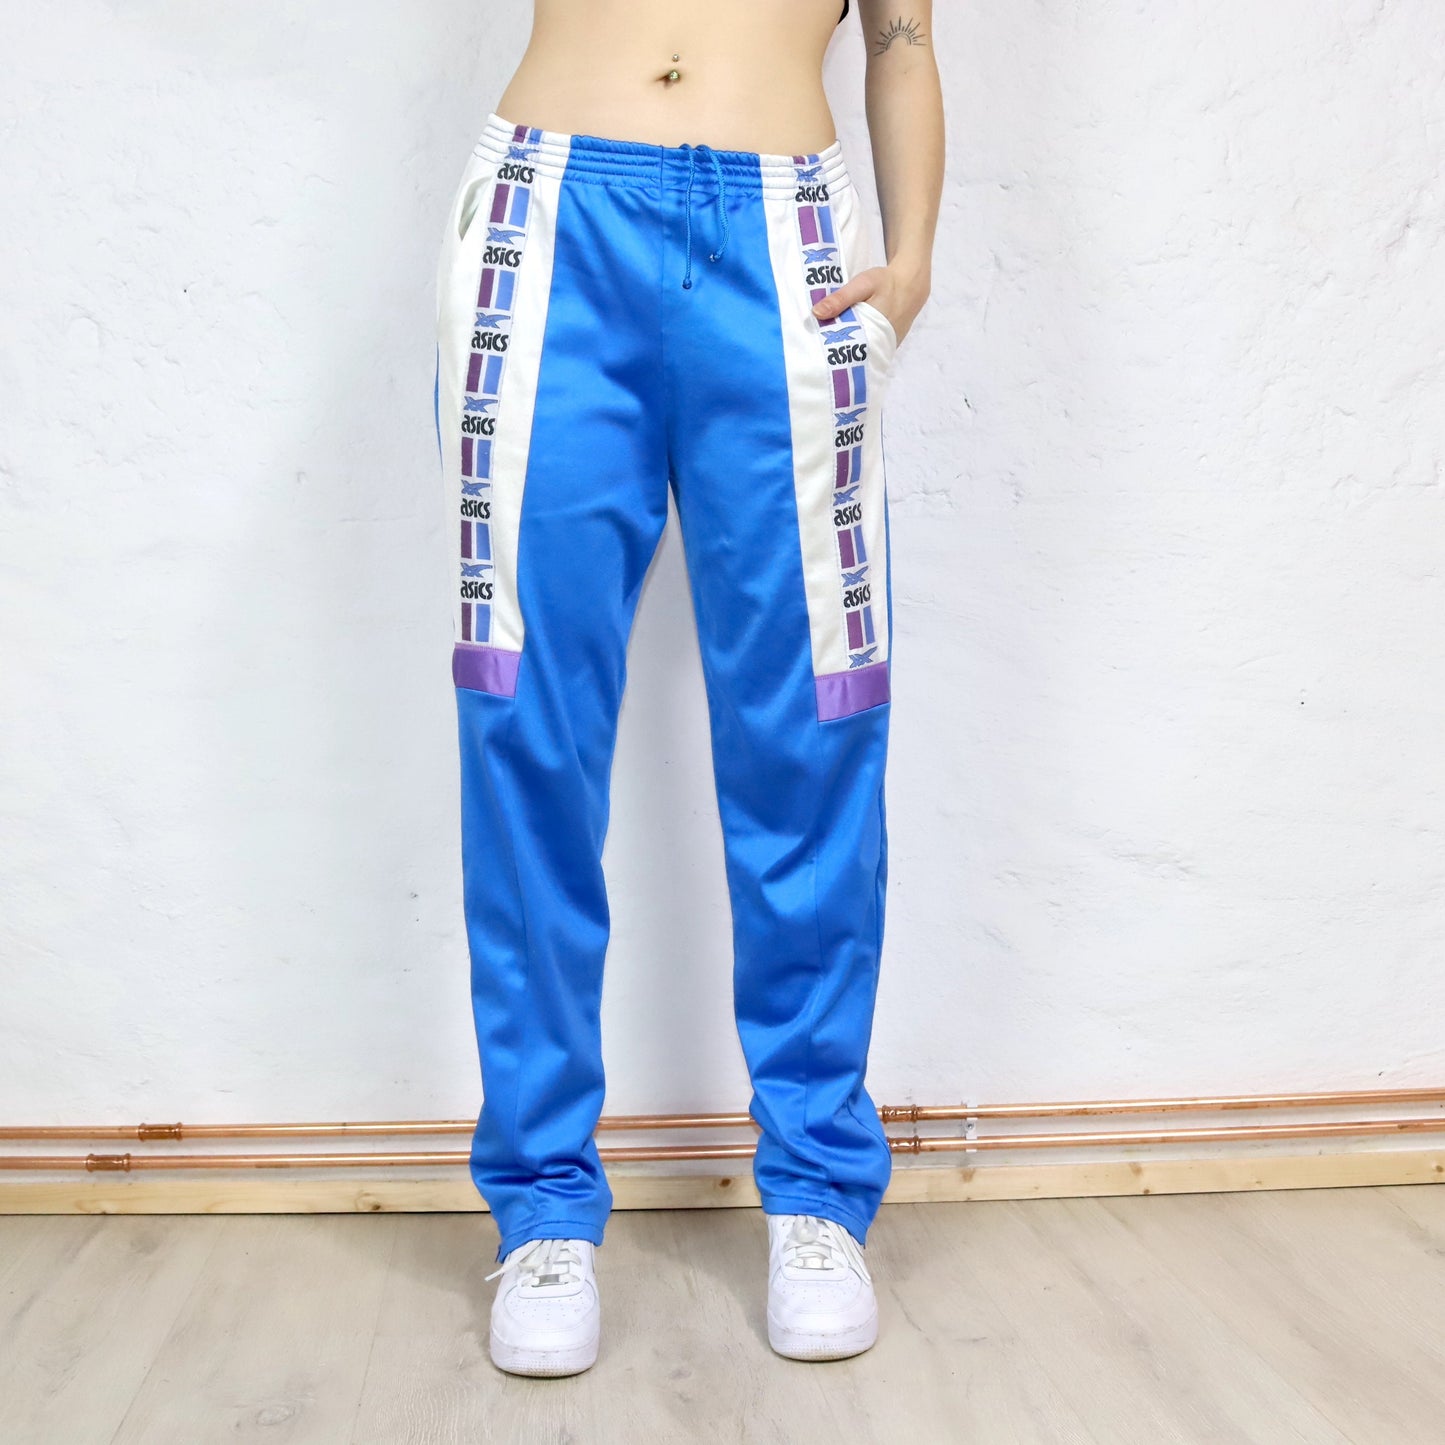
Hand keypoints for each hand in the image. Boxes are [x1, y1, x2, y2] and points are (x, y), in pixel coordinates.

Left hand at [812, 264, 928, 346]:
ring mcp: (886, 347)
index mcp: (872, 331)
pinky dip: (858, 348)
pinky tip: (845, 343)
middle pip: (852, 354)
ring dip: (846, 352)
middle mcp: (881, 344)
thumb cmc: (886, 282)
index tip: (814, 349)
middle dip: (836, 353)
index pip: (845, 349)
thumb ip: (841, 298)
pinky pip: (870, 351)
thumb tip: (816, 313)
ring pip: (861, 354)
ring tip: (827, 348)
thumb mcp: (862, 284)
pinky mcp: (888, 346)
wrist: (911, 284)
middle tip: (817, 350)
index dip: (829, 350)